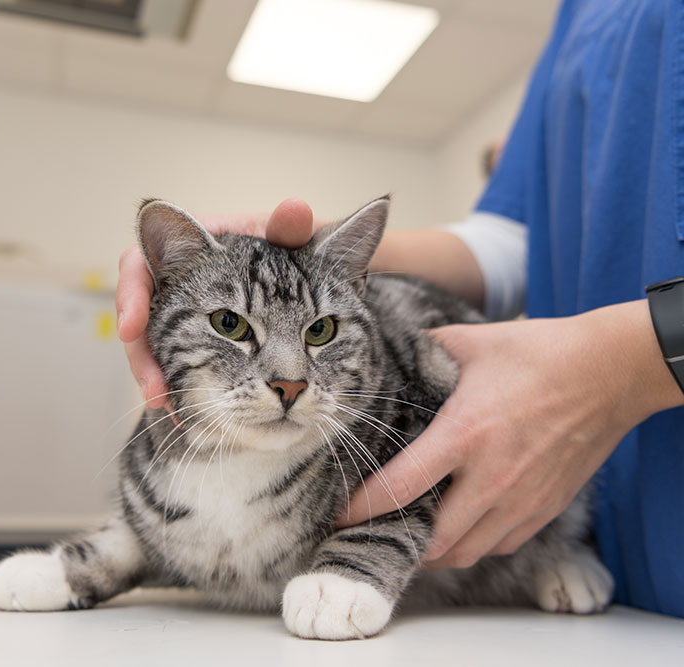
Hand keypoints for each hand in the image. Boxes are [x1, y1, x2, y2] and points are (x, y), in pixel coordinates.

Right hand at [116, 198, 314, 408]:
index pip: (138, 265)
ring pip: (150, 349)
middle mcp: (175, 283)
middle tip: (153, 387)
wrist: (304, 290)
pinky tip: (183, 415)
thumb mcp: (285, 244)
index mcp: (186, 250)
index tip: (131, 328)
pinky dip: (176, 393)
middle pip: (137, 318)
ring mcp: (180, 318)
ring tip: (165, 405)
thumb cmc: (285, 257)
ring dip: (154, 379)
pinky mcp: (191, 348)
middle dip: (142, 356)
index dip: (130, 297)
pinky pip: (171, 372)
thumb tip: (297, 210)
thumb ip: (287, 232)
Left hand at [336, 300, 682, 567]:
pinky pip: (500, 546)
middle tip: (370, 533)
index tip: (338, 515)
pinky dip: (473, 546)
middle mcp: (492, 478)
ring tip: (409, 536)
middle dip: (395, 541)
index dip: (362, 508)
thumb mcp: (469, 343)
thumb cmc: (538, 353)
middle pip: (432, 539)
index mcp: (464, 435)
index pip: (400, 488)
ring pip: (466, 552)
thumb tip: (386, 355)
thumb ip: (421, 353)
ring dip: (433, 551)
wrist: (610, 371)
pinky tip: (458, 529)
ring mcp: (522, 499)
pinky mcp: (546, 508)